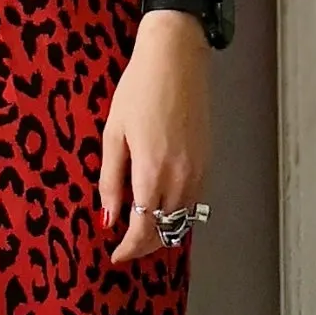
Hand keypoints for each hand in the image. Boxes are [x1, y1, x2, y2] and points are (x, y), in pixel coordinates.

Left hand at [97, 12, 210, 264]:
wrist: (176, 59)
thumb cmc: (138, 91)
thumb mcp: (113, 134)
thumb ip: (111, 180)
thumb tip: (108, 218)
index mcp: (153, 171)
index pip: (144, 229)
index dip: (129, 249)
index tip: (115, 255)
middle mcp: (181, 177)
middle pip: (167, 230)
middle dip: (145, 245)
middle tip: (124, 246)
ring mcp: (199, 170)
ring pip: (183, 219)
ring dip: (163, 230)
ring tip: (140, 229)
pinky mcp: (207, 160)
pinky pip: (193, 200)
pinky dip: (176, 212)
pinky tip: (160, 205)